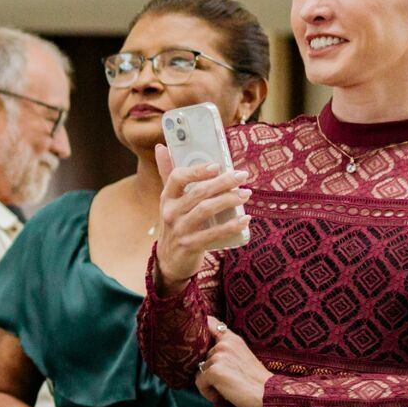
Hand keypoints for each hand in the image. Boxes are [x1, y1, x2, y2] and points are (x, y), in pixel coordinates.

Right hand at [153, 144, 251, 287]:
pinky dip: (231, 226)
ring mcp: (179, 230)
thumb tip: (161, 146)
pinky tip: (245, 219)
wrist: (169, 260)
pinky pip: (213, 234)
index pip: (176, 178)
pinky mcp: (190, 246)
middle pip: (197, 193)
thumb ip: (169, 174)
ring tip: (246, 194)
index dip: (197, 170)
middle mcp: (170, 213)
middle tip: (242, 175)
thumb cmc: (176, 223)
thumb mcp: (170, 200)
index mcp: (167, 198)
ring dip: (229, 200)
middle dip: (222, 182)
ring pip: (206, 210)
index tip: (217, 165)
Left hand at [195, 317, 270, 406]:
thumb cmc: (256, 380)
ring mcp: (218, 356)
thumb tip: (206, 349)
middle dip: (211, 371)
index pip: (210, 323)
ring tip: (228, 388)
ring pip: (200, 372)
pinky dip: (208, 392)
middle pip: (202, 358)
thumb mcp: (242, 357)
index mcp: (232, 339)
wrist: (269, 395)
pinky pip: (199, 383)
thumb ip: (226, 349)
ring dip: (210, 383)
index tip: (198, 329)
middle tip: (228, 381)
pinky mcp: (214, 371)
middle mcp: (224, 344)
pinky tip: (223, 395)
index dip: (201, 326)